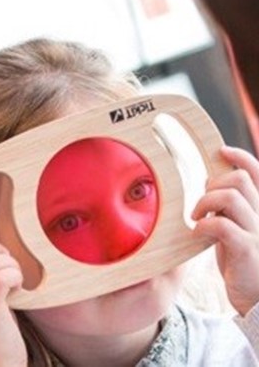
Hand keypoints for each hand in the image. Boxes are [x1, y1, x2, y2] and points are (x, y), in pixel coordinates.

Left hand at [192, 146, 258, 315]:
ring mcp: (258, 232)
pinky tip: (198, 234)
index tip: (221, 151)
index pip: (258, 173)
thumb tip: (210, 182)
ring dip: (204, 203)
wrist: (257, 299)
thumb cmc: (243, 262)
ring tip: (197, 219)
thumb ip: (229, 208)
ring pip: (230, 197)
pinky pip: (222, 225)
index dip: (241, 157)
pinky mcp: (247, 249)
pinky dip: (203, 226)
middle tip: (201, 206)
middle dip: (212, 185)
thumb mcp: (237, 229)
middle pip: (239, 180)